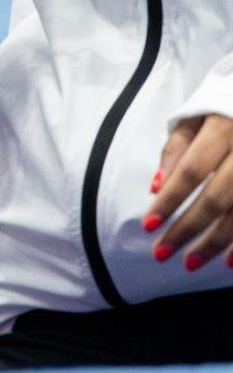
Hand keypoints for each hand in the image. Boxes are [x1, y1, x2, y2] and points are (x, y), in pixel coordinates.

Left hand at [145, 113, 232, 270]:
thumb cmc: (221, 110)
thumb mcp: (195, 116)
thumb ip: (176, 148)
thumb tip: (157, 185)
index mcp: (223, 129)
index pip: (192, 171)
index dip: (171, 200)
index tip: (149, 225)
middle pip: (217, 198)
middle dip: (188, 229)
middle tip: (162, 253)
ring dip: (216, 243)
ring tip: (191, 262)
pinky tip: (229, 260)